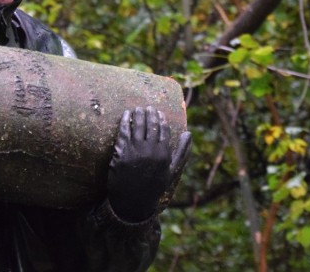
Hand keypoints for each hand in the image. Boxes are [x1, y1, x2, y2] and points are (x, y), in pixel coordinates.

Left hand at [107, 107, 191, 221]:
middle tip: (147, 107)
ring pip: (137, 126)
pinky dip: (125, 121)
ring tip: (137, 108)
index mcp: (163, 154)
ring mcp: (135, 151)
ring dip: (137, 114)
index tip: (159, 112)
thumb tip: (189, 133)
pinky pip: (123, 131)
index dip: (161, 119)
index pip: (164, 130)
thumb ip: (182, 152)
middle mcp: (150, 150)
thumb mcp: (172, 171)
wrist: (133, 202)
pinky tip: (125, 115)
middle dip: (149, 113)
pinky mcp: (121, 152)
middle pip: (150, 125)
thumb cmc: (154, 186)